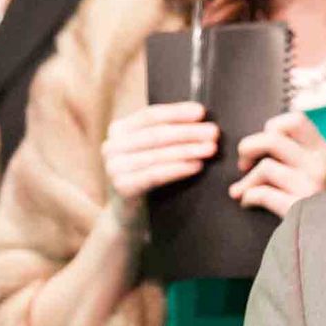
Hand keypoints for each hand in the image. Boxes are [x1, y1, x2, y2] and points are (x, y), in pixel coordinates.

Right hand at [101, 101, 218, 206]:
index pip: (150, 115)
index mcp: (118, 129)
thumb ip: (165, 132)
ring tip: (210, 149)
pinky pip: (155, 175)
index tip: (201, 112)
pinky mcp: (122, 187)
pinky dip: (178, 169)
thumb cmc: (147, 174)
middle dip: (188, 132)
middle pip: (156, 134)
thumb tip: (200, 116)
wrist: (129, 213)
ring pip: (157, 154)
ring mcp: (114, 167)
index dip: (177, 112)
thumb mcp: (151, 149)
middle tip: (214, 132)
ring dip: (188, 150)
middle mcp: (111, 146)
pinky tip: (197, 166)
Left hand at [228, 111, 325, 217]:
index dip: (272, 126)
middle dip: (248, 147)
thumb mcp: (320, 170)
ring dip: (246, 180)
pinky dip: (248, 197)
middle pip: (272, 138)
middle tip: (243, 163)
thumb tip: (258, 143)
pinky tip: (248, 202)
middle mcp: (319, 164)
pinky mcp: (298, 207)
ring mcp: (310, 186)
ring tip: (241, 190)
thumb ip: (299, 153)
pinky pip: (263, 194)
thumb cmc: (321, 201)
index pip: (295, 120)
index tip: (265, 142)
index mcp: (324, 151)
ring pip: (265, 167)